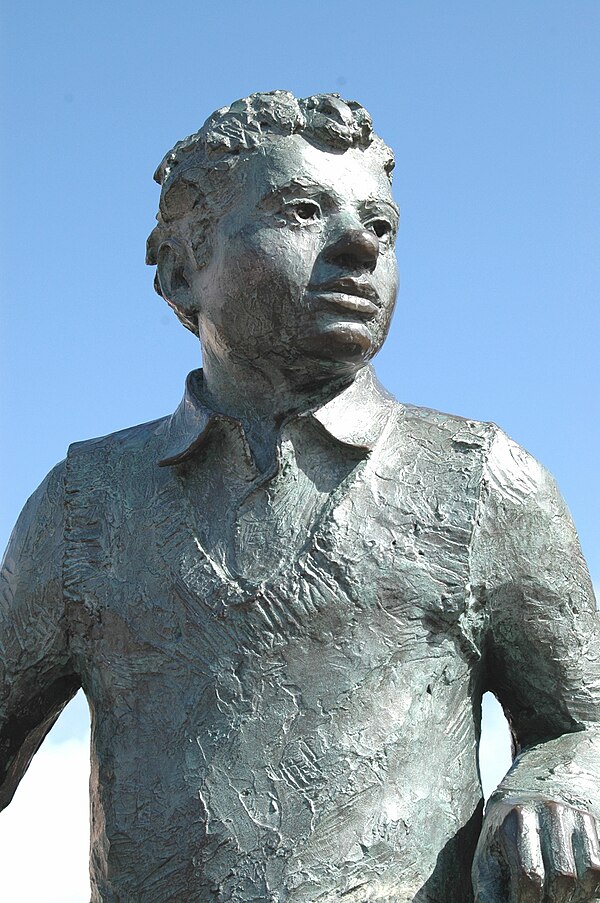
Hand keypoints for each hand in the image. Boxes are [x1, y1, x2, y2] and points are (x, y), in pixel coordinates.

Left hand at [473, 796, 599, 901]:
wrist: (529, 792)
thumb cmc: (505, 835)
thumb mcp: (490, 856)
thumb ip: (490, 890)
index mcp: (517, 818)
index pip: (530, 874)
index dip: (527, 901)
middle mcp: (548, 810)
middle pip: (563, 875)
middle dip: (554, 900)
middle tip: (543, 902)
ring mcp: (573, 813)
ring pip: (589, 870)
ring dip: (577, 895)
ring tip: (558, 897)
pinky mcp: (590, 820)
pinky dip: (591, 883)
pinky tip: (574, 887)